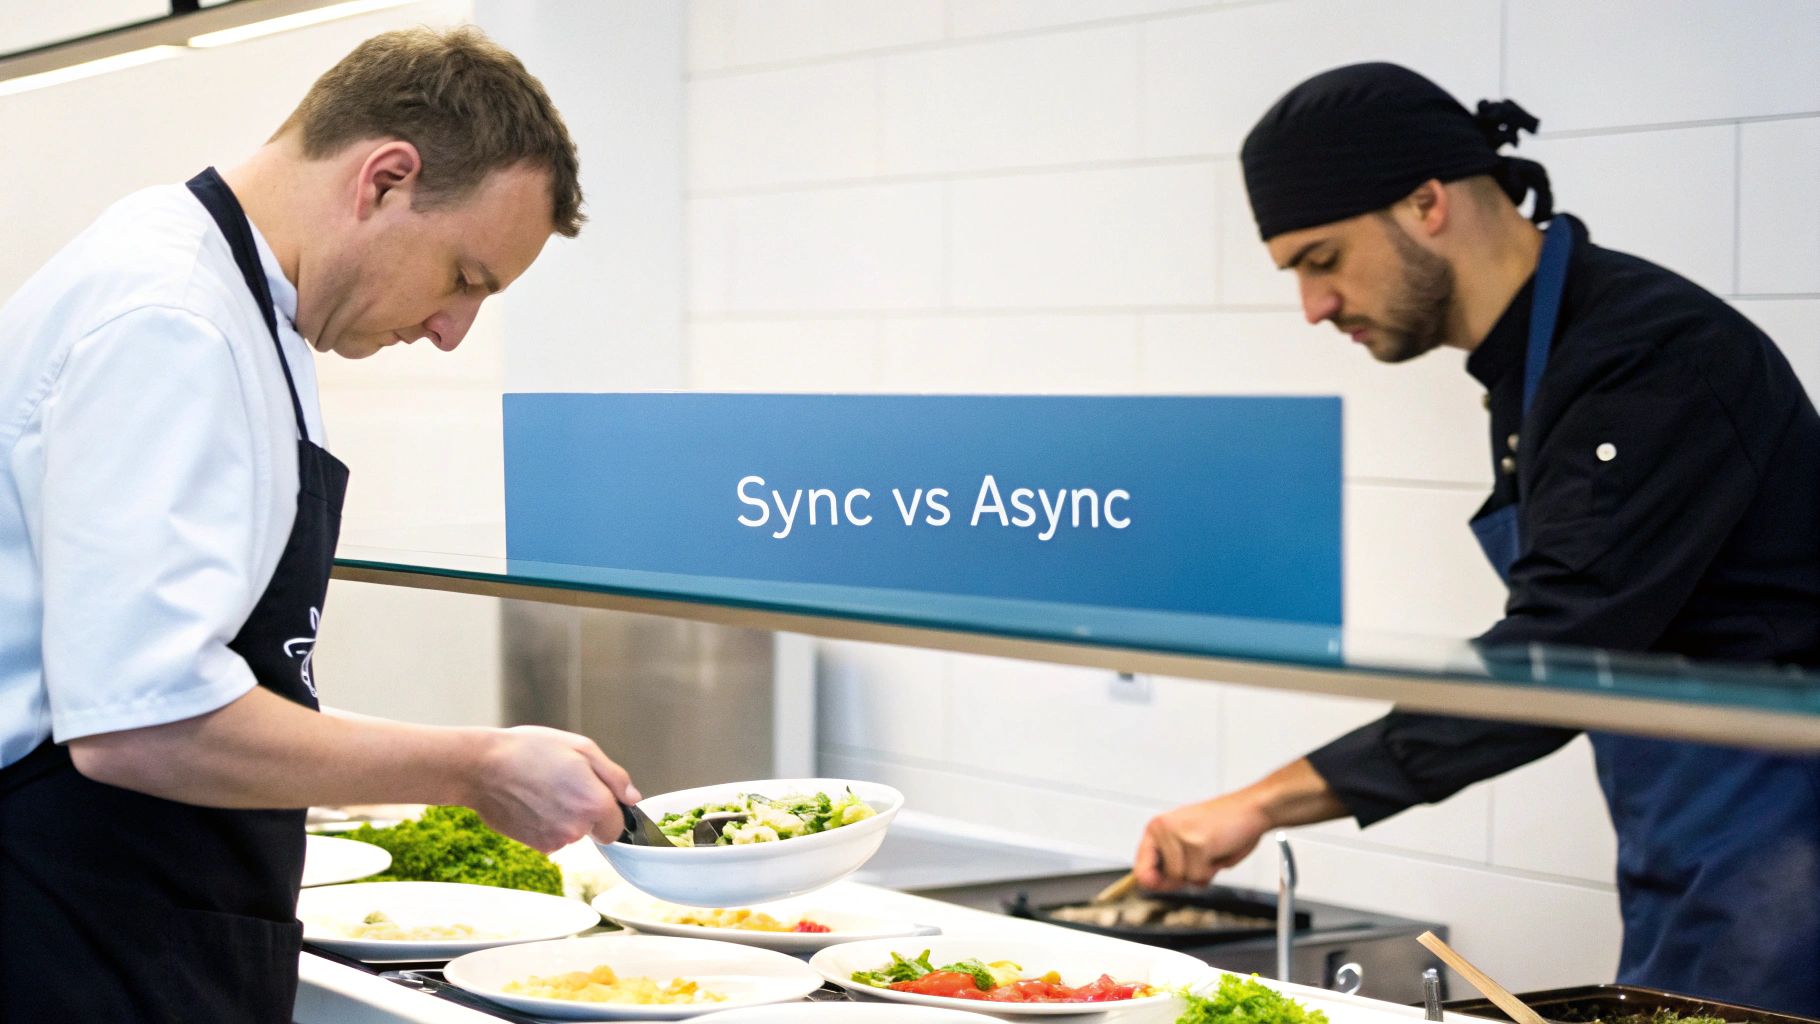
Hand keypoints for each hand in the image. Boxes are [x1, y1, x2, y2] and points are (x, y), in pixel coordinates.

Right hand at [467, 725, 641, 851]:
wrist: (481, 767)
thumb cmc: (530, 750)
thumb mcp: (581, 748)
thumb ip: (614, 776)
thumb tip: (632, 799)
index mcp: (595, 802)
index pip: (619, 824)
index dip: (610, 809)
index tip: (594, 793)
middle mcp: (579, 828)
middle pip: (596, 830)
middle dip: (588, 813)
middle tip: (564, 785)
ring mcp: (556, 840)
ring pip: (574, 834)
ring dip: (566, 817)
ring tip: (543, 789)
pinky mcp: (537, 846)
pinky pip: (553, 838)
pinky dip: (547, 825)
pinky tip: (531, 803)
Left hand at [1134, 791, 1273, 890]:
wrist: (1251, 809)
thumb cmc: (1223, 826)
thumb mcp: (1188, 844)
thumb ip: (1169, 864)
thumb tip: (1149, 886)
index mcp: (1157, 828)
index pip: (1141, 870)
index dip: (1154, 884)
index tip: (1166, 884)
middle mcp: (1162, 829)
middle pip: (1164, 879)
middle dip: (1185, 877)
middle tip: (1201, 858)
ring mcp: (1178, 836)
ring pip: (1183, 879)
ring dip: (1202, 872)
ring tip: (1212, 850)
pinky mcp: (1196, 844)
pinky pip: (1199, 876)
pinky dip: (1213, 869)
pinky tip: (1219, 850)